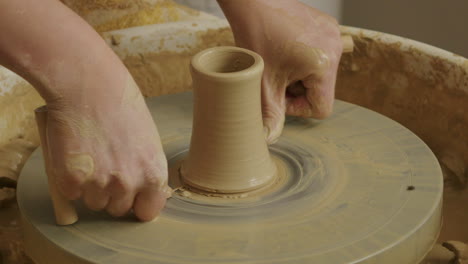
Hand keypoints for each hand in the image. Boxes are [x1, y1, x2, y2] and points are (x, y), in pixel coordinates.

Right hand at [44, 71, 170, 221]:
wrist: (89, 85)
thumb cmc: (121, 105)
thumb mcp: (147, 140)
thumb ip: (144, 168)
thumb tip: (140, 189)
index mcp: (153, 175)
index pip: (148, 212)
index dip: (137, 204)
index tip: (130, 197)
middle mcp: (128, 184)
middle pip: (117, 209)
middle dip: (111, 194)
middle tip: (105, 164)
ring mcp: (98, 184)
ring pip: (93, 202)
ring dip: (90, 187)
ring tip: (91, 154)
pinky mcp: (71, 180)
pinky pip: (71, 192)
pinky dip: (69, 179)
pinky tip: (75, 152)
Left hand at [219, 0, 342, 142]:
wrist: (254, 1)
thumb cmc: (256, 35)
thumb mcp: (262, 82)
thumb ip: (270, 114)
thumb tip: (270, 139)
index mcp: (323, 65)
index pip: (321, 108)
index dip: (297, 108)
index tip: (279, 94)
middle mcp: (335, 49)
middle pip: (322, 90)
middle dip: (298, 90)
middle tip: (276, 77)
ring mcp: (333, 35)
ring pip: (321, 74)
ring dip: (300, 76)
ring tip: (280, 63)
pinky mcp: (328, 26)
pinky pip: (322, 55)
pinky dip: (304, 60)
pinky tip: (286, 51)